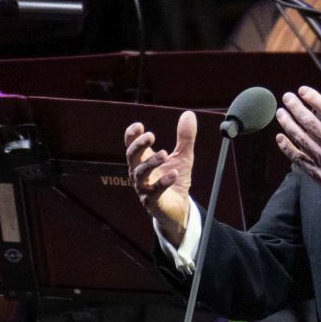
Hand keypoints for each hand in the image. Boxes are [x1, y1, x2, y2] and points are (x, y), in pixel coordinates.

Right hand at [125, 114, 197, 245]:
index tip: (139, 126)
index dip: (132, 135)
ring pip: (140, 174)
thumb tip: (189, 114)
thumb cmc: (175, 179)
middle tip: (150, 136)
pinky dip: (163, 182)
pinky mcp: (152, 202)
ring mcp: (143, 188)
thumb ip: (185, 137)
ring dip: (151, 163)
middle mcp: (139, 173)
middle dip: (138, 146)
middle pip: (131, 157)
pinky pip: (154, 192)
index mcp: (144, 160)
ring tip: (164, 154)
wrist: (179, 207)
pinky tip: (173, 174)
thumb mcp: (183, 156)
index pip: (131, 145)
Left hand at [276, 86, 320, 220]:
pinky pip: (298, 158)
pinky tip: (280, 138)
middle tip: (287, 97)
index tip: (303, 90)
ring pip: (301, 138)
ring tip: (280, 113)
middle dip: (296, 107)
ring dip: (288, 124)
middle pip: (309, 122)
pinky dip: (288, 148)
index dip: (313, 98)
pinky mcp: (318, 173)